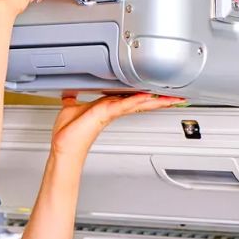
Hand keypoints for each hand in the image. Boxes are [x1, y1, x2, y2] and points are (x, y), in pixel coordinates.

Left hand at [51, 94, 184, 158]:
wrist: (64, 146)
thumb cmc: (67, 132)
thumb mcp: (72, 107)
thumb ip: (73, 99)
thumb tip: (69, 94)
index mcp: (106, 107)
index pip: (130, 99)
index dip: (144, 95)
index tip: (156, 92)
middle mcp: (112, 111)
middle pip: (140, 103)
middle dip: (158, 100)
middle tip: (175, 98)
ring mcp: (111, 113)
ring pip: (138, 104)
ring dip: (155, 101)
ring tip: (171, 98)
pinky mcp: (106, 113)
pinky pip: (126, 104)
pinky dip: (138, 100)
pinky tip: (149, 97)